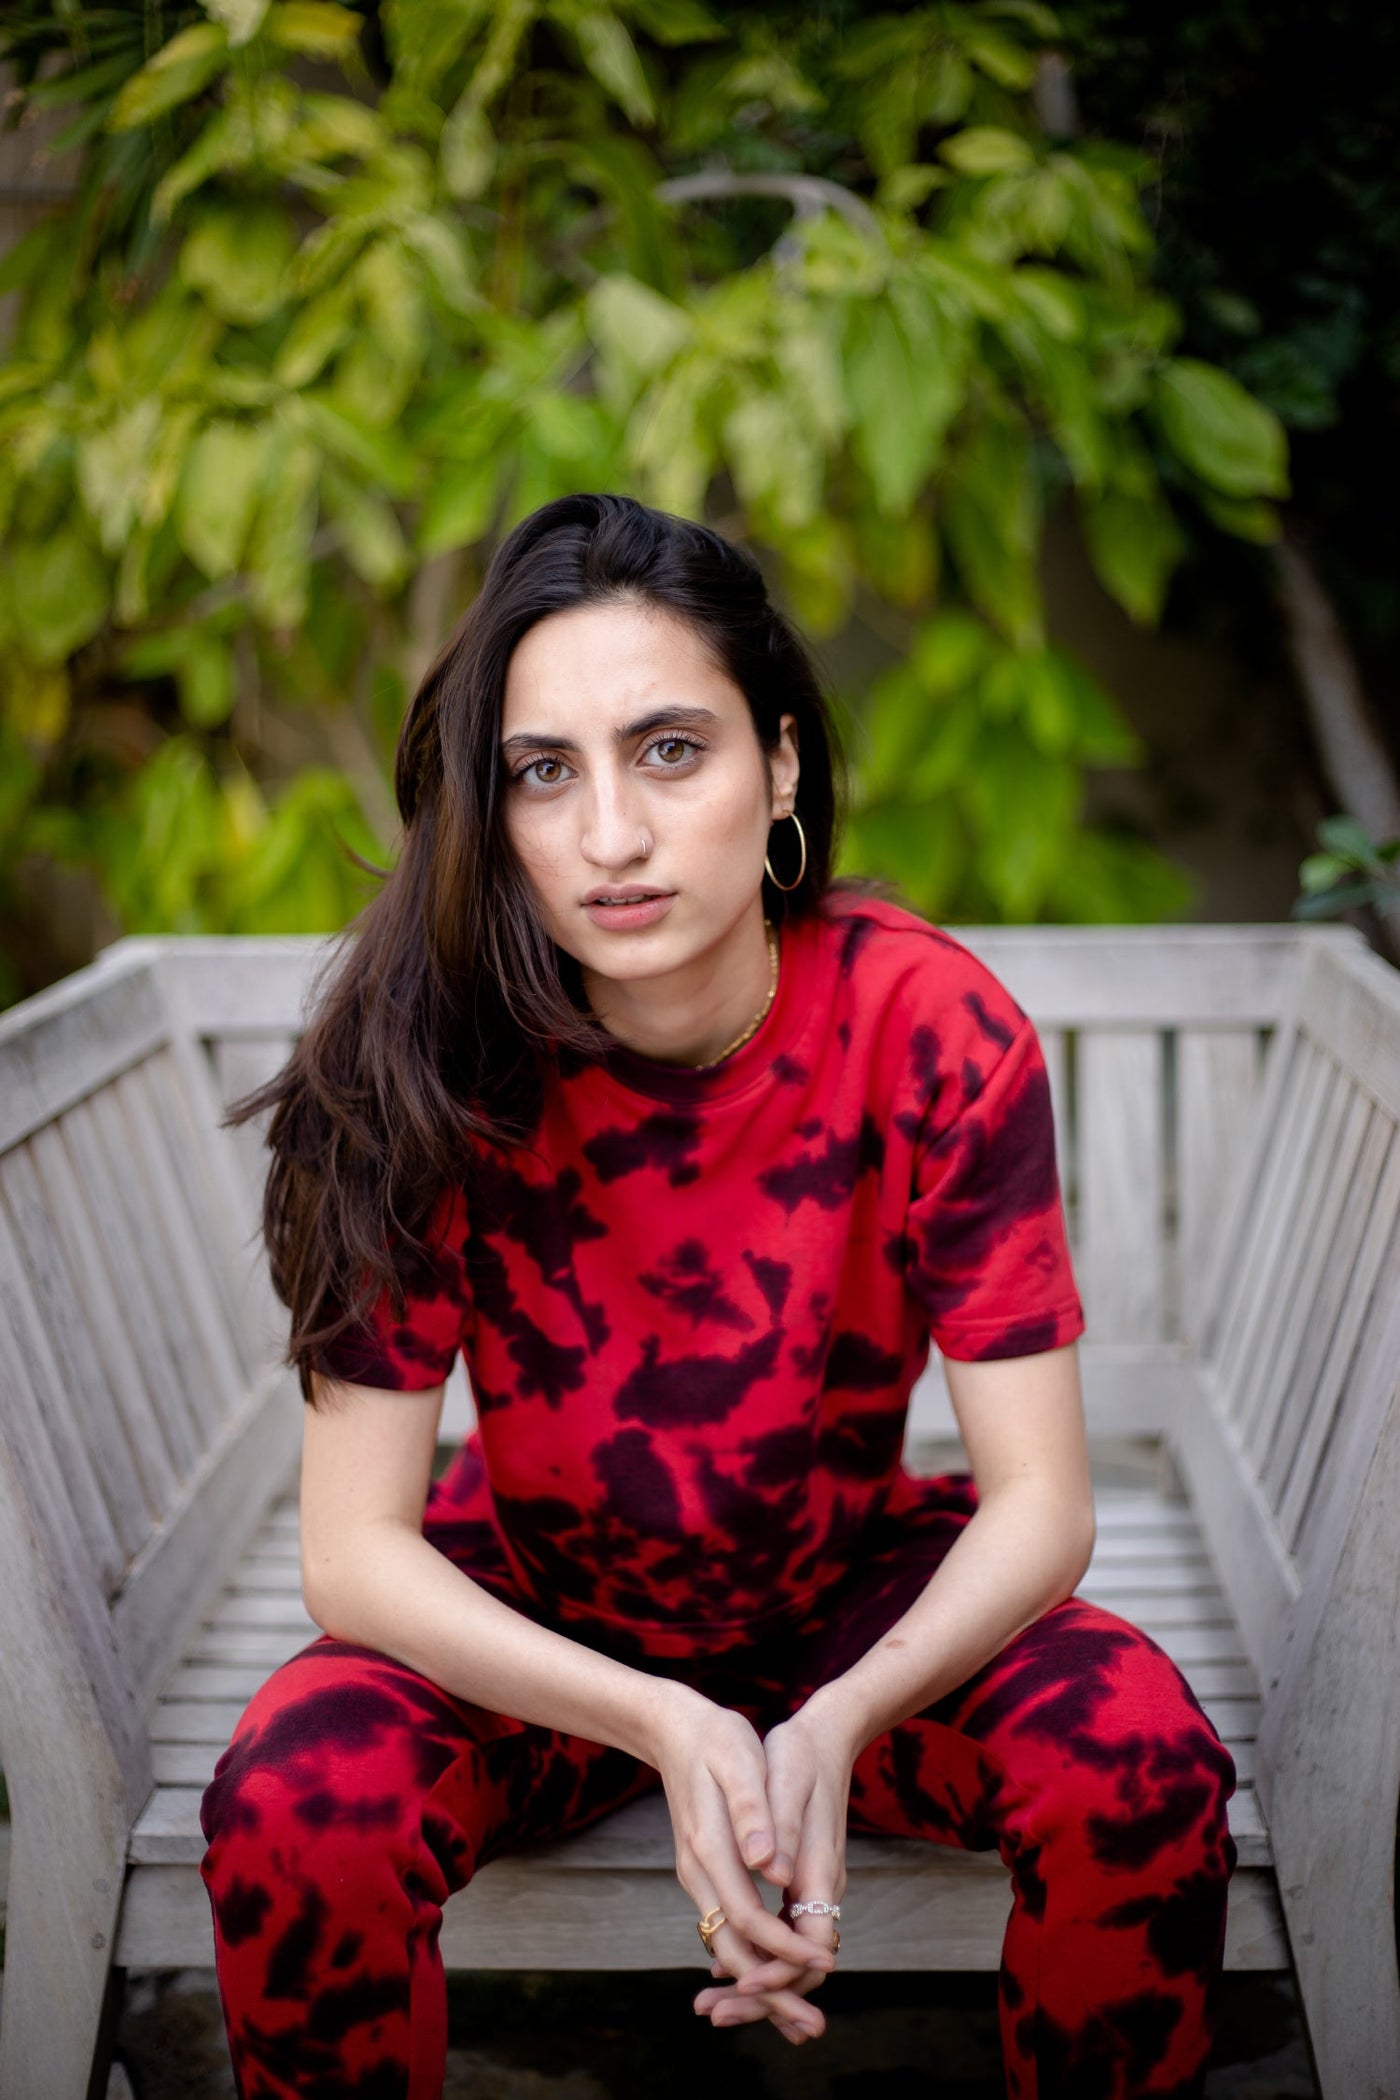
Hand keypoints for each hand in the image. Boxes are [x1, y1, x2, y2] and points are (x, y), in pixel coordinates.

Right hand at [648, 1686, 837, 2043]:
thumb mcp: (739, 1761)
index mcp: (710, 1848)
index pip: (749, 1917)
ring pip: (726, 1944)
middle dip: (771, 1991)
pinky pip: (725, 1927)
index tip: (822, 1965)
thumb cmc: (716, 1739)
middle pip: (733, 1947)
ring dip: (761, 1981)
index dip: (784, 1948)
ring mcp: (697, 1874)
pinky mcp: (704, 1870)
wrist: (674, 1728)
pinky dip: (749, 1957)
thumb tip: (768, 1865)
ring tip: (799, 2014)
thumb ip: (752, 1813)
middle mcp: (698, 1871)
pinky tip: (772, 1971)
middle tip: (811, 2027)